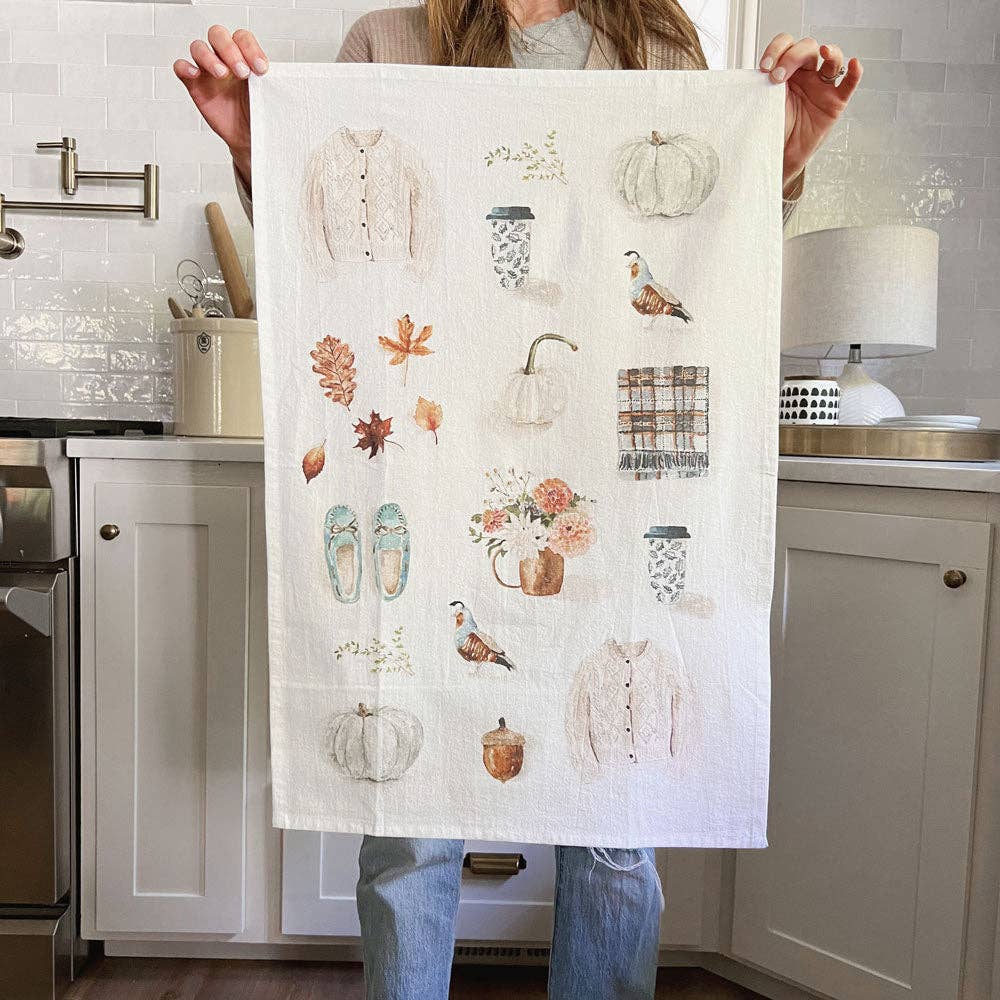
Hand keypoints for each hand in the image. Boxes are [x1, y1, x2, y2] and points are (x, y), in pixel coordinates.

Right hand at [174, 26, 268, 186]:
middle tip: (243, 73)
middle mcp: (224, 58)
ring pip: (199, 47)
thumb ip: (273, 83)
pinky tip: (195, 74)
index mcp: (243, 56)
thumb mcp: (269, 97)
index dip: (250, 48)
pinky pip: (181, 67)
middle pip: (218, 35)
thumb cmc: (258, 113)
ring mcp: (207, 70)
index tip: (261, 69)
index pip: (242, 38)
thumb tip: (291, 81)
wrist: (248, 137)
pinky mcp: (194, 84)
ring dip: (210, 58)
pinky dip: (185, 67)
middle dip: (230, 50)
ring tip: (222, 74)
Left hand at [758, 34, 861, 195]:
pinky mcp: (836, 102)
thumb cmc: (771, 129)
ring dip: (829, 52)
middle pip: (807, 47)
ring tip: (822, 52)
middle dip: (792, 57)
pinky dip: (855, 72)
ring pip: (832, 58)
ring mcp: (822, 87)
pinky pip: (849, 83)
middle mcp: (806, 74)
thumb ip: (760, 88)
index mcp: (787, 70)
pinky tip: (854, 63)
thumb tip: (749, 76)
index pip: (786, 45)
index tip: (764, 67)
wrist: (778, 156)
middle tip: (777, 77)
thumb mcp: (761, 105)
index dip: (776, 49)